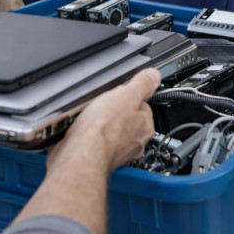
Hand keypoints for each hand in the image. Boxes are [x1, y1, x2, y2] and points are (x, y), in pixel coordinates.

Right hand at [9, 68, 160, 233]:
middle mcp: (134, 143)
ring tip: (92, 115)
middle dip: (118, 112)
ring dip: (104, 125)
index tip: (123, 92)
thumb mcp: (126, 94)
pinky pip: (97, 143)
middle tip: (105, 103)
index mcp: (144, 127)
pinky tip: (83, 130)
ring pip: (113, 133)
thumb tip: (154, 75)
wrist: (79, 155)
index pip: (144, 106)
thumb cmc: (102, 129)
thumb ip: (142, 84)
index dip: (132, 97)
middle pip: (129, 120)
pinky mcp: (98, 158)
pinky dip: (91, 137)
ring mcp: (117, 153)